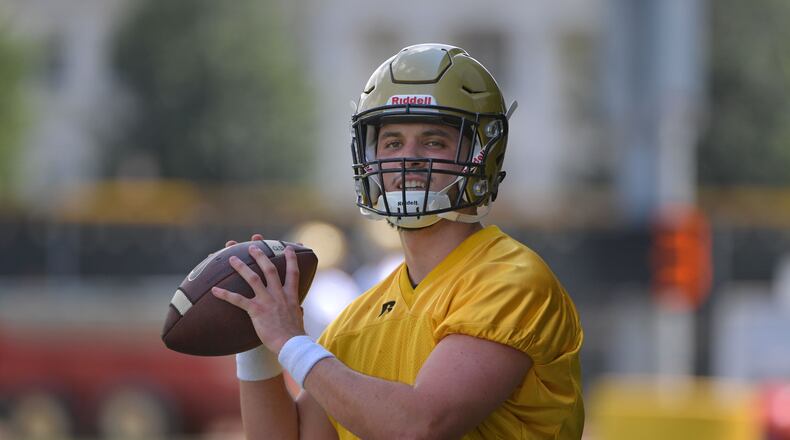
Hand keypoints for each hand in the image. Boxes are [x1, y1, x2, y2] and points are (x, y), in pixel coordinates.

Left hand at [212, 234, 305, 353]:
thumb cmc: (295, 333)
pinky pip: (238, 300)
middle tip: (252, 246)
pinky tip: (214, 290)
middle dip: (261, 256)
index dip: (290, 259)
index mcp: (290, 295)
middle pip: (269, 269)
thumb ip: (297, 309)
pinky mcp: (257, 311)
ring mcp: (267, 301)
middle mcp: (279, 294)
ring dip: (242, 267)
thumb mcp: (298, 317)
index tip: (288, 248)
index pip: (292, 272)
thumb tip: (299, 308)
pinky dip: (225, 294)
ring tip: (232, 259)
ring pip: (253, 279)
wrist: (291, 344)